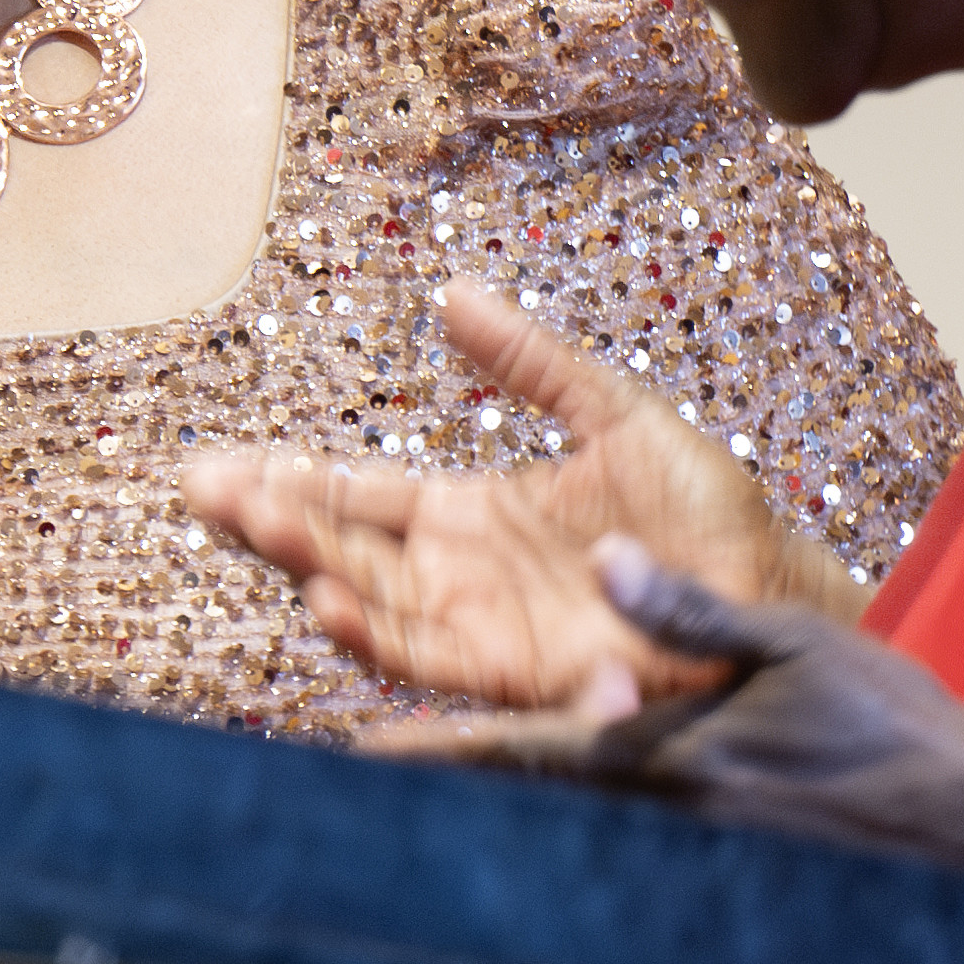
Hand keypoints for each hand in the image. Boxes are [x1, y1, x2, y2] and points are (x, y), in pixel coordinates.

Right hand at [180, 282, 859, 717]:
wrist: (763, 582)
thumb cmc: (700, 510)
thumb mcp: (613, 410)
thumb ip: (530, 361)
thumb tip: (451, 294)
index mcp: (469, 512)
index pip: (358, 494)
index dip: (290, 478)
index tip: (219, 462)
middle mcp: (456, 572)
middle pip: (340, 545)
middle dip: (268, 518)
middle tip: (200, 487)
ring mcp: (476, 623)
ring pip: (364, 597)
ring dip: (304, 565)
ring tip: (252, 525)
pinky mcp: (508, 668)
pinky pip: (423, 658)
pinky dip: (370, 635)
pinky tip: (327, 602)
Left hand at [375, 537, 963, 868]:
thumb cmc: (889, 725)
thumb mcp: (792, 645)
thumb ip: (690, 606)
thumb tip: (604, 557)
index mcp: (663, 755)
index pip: (523, 753)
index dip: (438, 750)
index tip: (360, 753)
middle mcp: (655, 812)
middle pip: (522, 797)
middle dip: (446, 779)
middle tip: (356, 775)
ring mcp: (681, 843)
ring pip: (562, 819)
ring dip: (496, 795)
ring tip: (418, 780)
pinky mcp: (710, 854)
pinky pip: (613, 834)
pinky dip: (563, 812)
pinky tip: (532, 807)